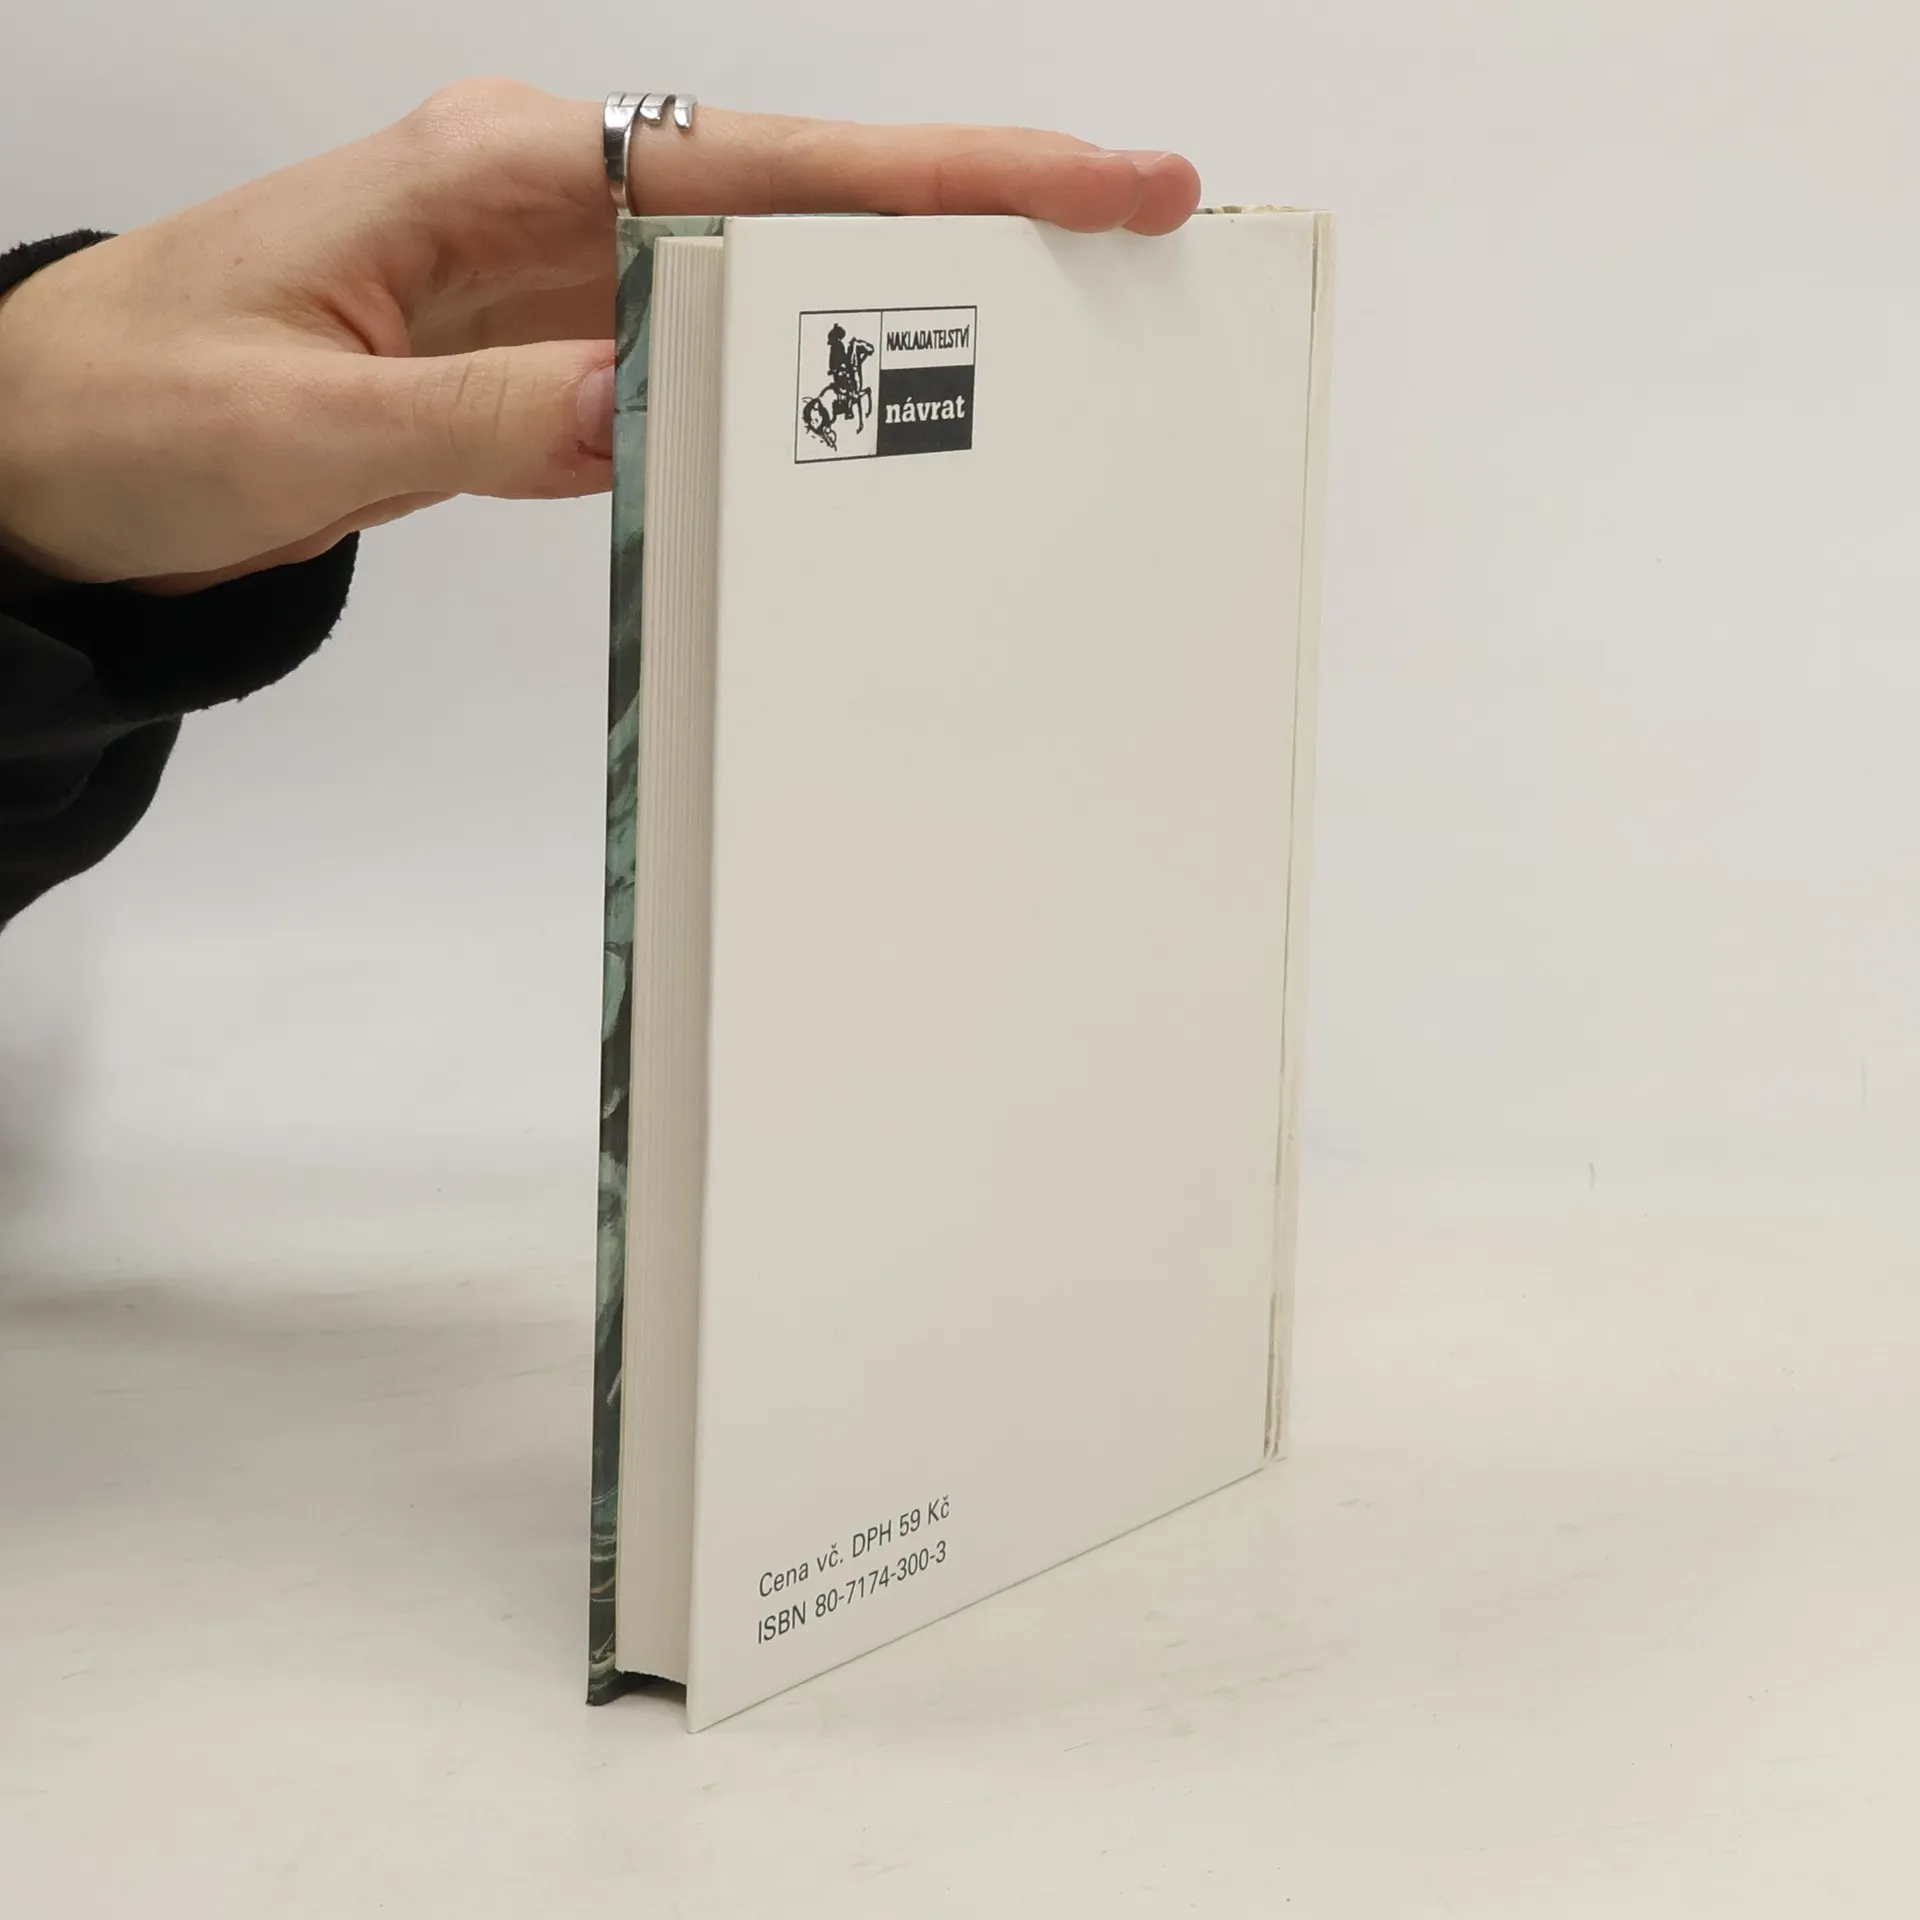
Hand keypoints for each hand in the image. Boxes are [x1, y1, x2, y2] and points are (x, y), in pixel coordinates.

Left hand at [0, 80, 1200, 590]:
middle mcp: (535, 206)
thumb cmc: (127, 409)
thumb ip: (493, 417)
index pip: (759, 167)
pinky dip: (783, 392)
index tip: (1085, 184)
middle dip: (969, 216)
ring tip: (1033, 338)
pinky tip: (858, 421)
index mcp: (489, 176)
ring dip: (893, 310)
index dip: (938, 178)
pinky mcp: (532, 362)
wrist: (39, 451)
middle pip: (796, 200)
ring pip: (758, 286)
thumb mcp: (307, 427)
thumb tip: (659, 402)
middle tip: (1126, 238)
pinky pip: (689, 367)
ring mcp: (544, 284)